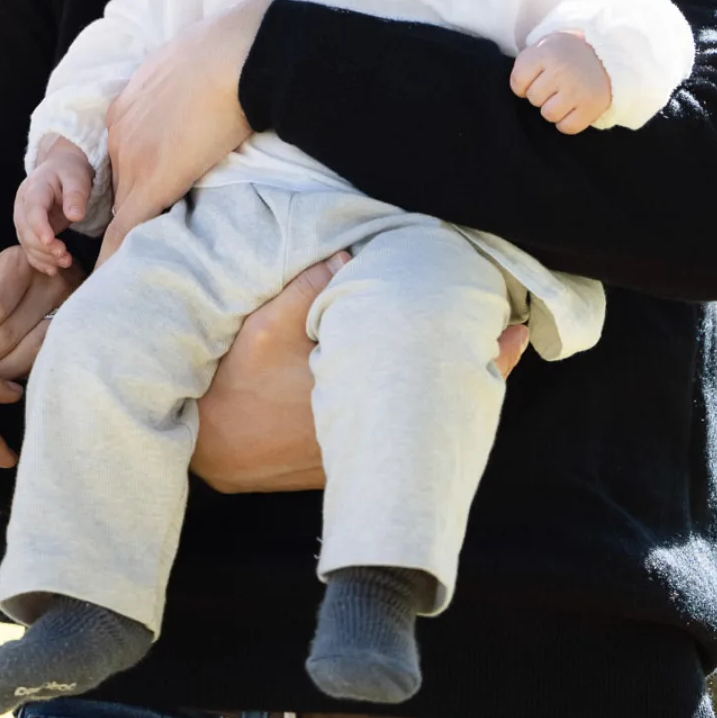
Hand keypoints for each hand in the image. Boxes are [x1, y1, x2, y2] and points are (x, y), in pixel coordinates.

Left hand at [0, 245, 80, 375]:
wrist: (59, 273)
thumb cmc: (13, 278)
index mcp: (20, 263)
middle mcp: (50, 282)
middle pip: (10, 332)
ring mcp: (70, 306)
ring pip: (29, 350)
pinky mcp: (78, 329)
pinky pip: (45, 358)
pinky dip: (20, 372)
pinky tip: (1, 382)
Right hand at [14, 137, 95, 274]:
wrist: (60, 168)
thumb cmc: (69, 171)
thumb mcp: (76, 177)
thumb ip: (75, 195)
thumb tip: (75, 216)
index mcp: (34, 188)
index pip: (33, 210)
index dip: (39, 227)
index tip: (51, 241)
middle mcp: (23, 204)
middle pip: (26, 230)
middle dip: (44, 247)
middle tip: (65, 256)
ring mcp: (23, 218)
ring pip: (26, 242)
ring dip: (44, 256)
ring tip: (65, 263)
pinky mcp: (28, 229)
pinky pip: (29, 248)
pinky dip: (39, 261)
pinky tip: (53, 270)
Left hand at [102, 0, 266, 259]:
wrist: (238, 53)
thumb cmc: (234, 50)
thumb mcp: (198, 65)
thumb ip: (191, 90)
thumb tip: (213, 96)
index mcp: (130, 106)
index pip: (128, 156)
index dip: (141, 180)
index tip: (149, 197)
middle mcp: (119, 132)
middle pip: (120, 186)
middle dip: (131, 211)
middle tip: (137, 244)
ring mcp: (132, 157)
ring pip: (123, 209)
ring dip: (130, 235)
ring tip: (131, 267)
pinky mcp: (152, 181)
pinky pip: (126, 229)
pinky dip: (117, 257)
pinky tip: (113, 282)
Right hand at [190, 257, 531, 494]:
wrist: (201, 445)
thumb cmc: (234, 384)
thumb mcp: (263, 326)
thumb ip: (309, 287)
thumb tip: (352, 252)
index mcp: (364, 395)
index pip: (442, 371)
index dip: (485, 350)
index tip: (515, 324)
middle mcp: (370, 435)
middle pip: (443, 399)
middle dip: (475, 364)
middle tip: (513, 333)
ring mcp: (357, 454)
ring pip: (419, 421)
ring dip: (441, 386)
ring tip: (481, 352)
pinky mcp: (340, 465)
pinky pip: (393, 435)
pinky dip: (409, 408)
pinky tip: (415, 384)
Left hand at [510, 32, 611, 134]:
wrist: (606, 57)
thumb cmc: (566, 55)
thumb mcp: (545, 47)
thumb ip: (526, 64)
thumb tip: (517, 91)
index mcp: (546, 53)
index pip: (518, 81)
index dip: (522, 84)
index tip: (535, 78)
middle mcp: (561, 71)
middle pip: (533, 98)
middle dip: (541, 94)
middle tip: (555, 85)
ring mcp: (577, 90)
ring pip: (549, 114)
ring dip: (553, 109)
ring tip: (564, 96)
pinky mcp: (591, 107)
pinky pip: (567, 127)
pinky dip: (567, 122)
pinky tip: (573, 108)